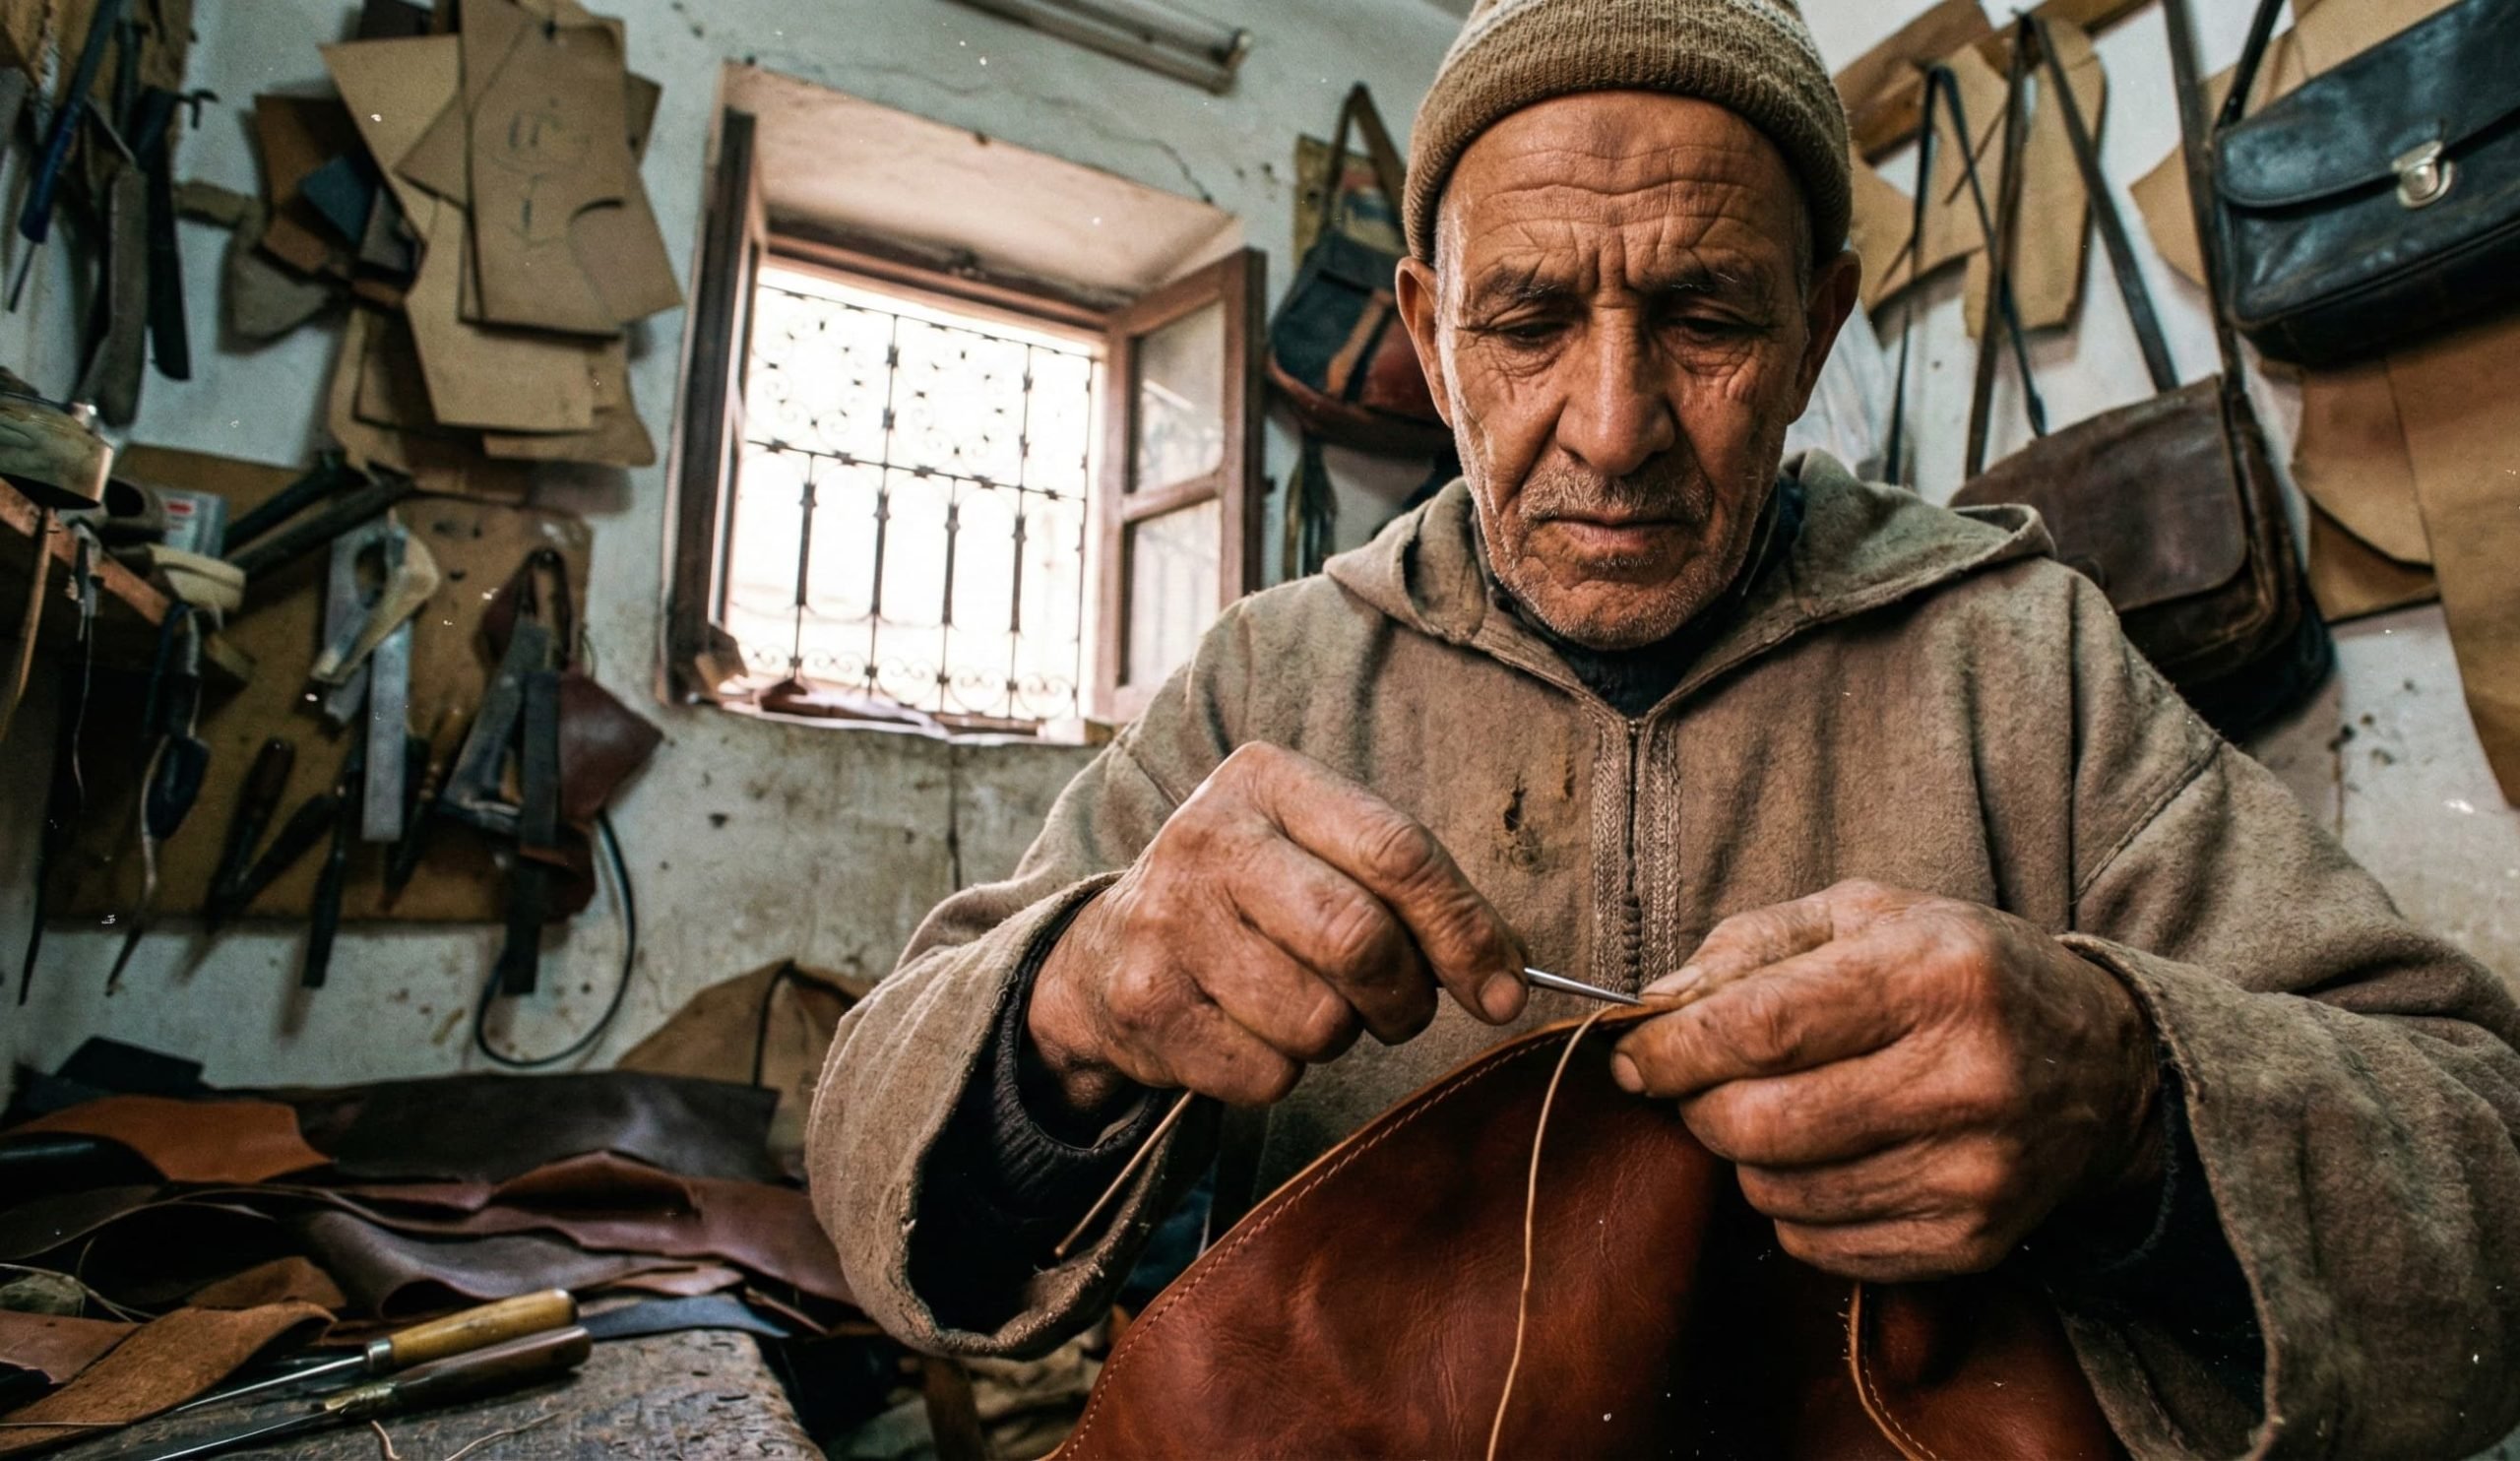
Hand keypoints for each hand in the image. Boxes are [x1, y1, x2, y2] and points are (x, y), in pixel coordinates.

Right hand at [1027, 743, 1528, 1116]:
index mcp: (1268, 781)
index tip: (1503, 991)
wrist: (1106, 956)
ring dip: (1336, 1036)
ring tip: (1304, 1007)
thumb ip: (1416, 897)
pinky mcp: (1146, 1004)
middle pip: (1358, 938)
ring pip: (1317, 1020)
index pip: (1398, 852)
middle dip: (1403, 997)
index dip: (1465, 931)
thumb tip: (1510, 982)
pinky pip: (1266, 1075)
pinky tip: (1247, 1032)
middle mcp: (1209, 836)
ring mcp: (1168, 920)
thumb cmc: (1252, 905)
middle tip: (1398, 1010)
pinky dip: (1279, 1074)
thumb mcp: (1321, 859)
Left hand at [1610, 880, 2160, 1281]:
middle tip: (1700, 1087)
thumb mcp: (1869, 915)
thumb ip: (1753, 945)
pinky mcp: (1972, 1242)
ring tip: (1780, 1114)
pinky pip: (1823, 1246)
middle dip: (1699, 1108)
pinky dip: (1794, 1207)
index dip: (1675, 1050)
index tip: (1633, 1057)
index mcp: (1934, 975)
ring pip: (1781, 1191)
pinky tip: (1829, 1160)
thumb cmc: (1960, 974)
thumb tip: (1656, 1006)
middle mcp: (1965, 1078)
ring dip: (1748, 1157)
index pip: (1763, 1027)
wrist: (2101, 1069)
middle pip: (1761, 1123)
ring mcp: (1974, 1172)